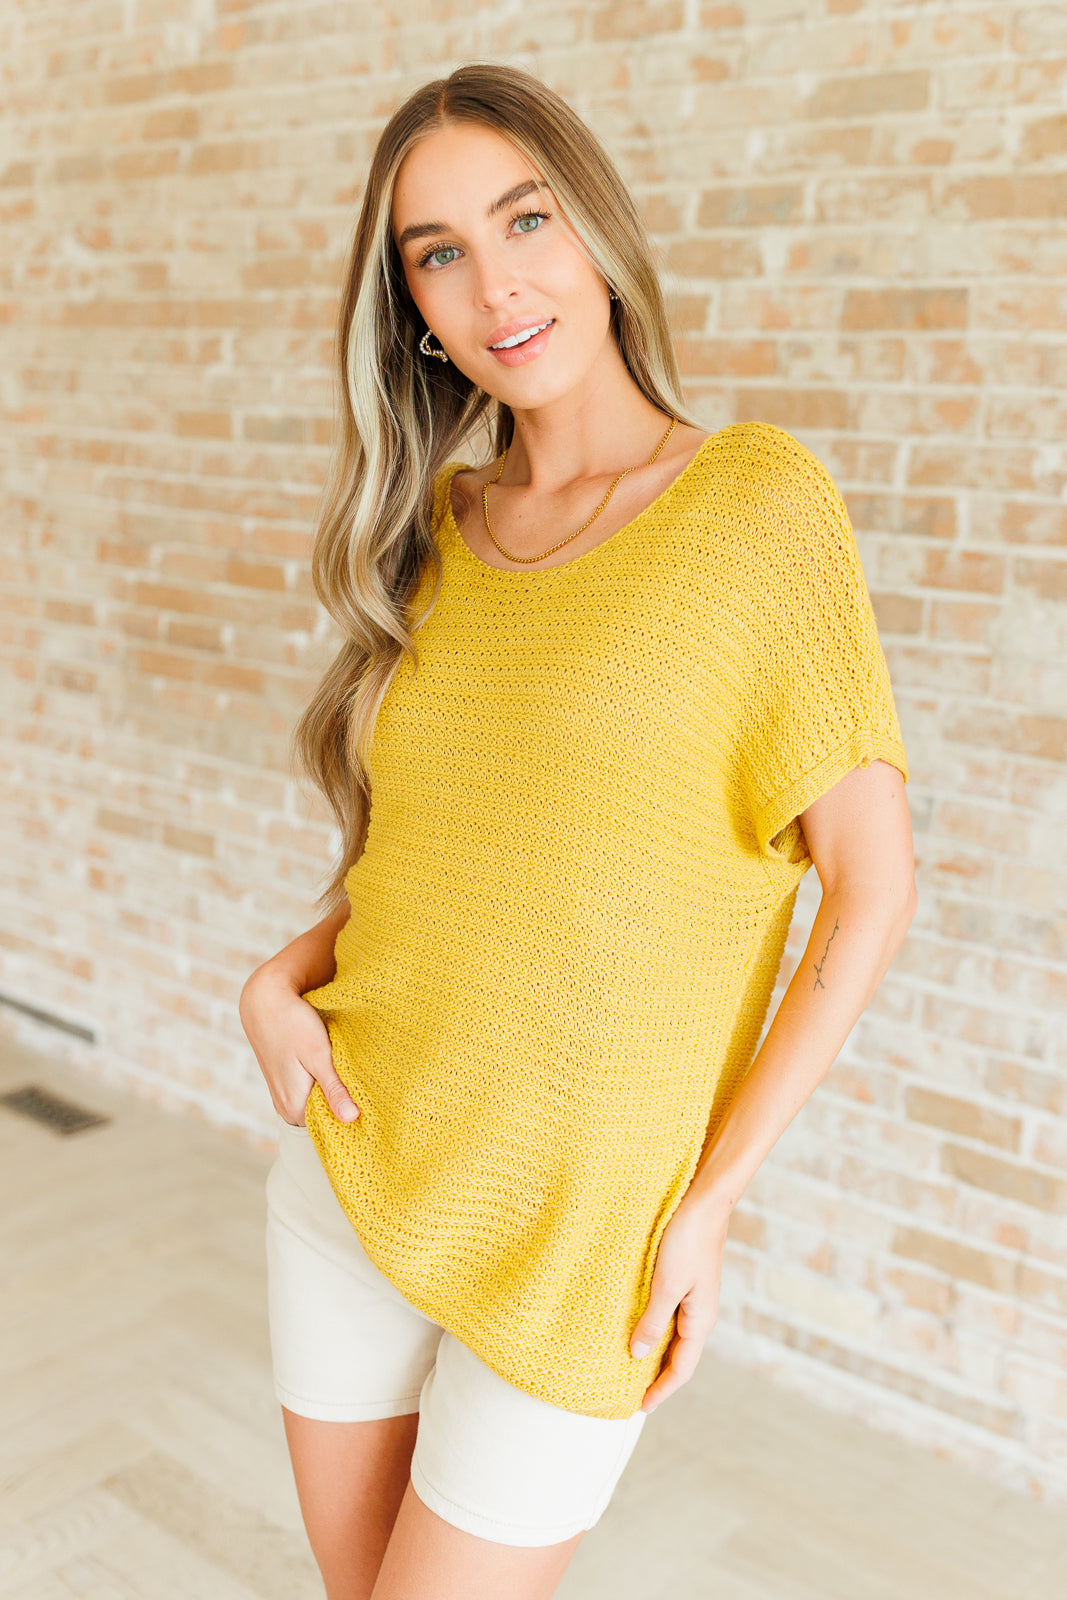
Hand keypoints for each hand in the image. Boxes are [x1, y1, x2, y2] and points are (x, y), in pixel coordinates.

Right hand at [238, 965, 359, 1126]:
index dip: (354, 1117)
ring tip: (356, 1075)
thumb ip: (333, 1088)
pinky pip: (311, 1090)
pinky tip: (336, 1068)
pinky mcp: (285, 1081)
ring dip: (336, 1090)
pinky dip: (325, 1081)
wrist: (264, 1000)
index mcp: (294, 1107)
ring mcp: (284, 1095)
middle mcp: (286, 1107)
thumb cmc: (292, 1024)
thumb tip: (351, 1118)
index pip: (331, 1125)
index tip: (376, 1108)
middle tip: (372, 1088)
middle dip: (346, 1103)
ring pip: (319, 1101)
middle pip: (325, 1115)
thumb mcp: (318, 1055)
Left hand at [630, 1192, 730, 1411]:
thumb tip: (638, 1354)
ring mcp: (693, 1297)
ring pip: (672, 1335)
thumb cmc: (688, 1240)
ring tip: (628, 1364)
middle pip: (678, 1356)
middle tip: (630, 1392)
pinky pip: (668, 1314)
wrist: (704, 1201)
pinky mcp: (683, 1280)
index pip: (681, 1369)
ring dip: (653, 1351)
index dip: (661, 1391)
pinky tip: (636, 1324)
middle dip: (656, 1377)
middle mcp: (699, 1314)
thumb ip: (653, 1321)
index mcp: (700, 1321)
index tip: (640, 1408)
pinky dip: (653, 1327)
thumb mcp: (666, 1284)